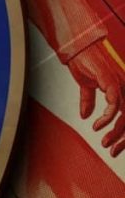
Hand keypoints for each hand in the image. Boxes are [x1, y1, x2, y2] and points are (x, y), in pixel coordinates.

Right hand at [68, 41, 124, 156]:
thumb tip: (84, 115)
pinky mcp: (112, 81)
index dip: (123, 134)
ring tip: (105, 142)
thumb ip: (88, 101)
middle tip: (112, 151)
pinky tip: (98, 125)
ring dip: (116, 132)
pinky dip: (106, 118)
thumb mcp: (85, 85)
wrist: (77, 47)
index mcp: (122, 89)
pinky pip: (114, 104)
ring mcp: (121, 84)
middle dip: (123, 138)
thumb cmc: (83, 61)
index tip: (114, 147)